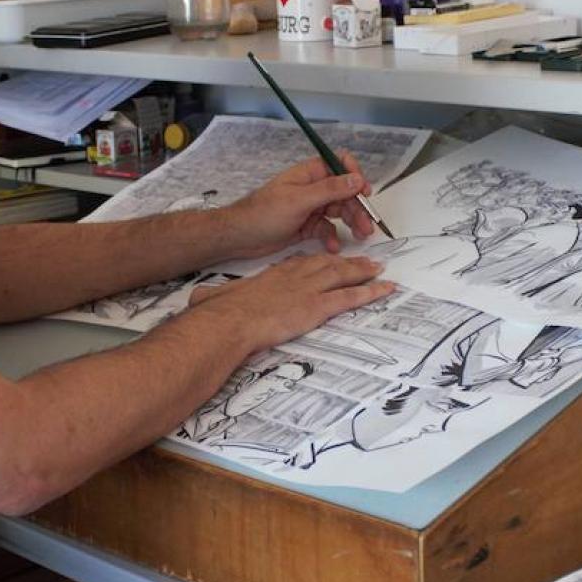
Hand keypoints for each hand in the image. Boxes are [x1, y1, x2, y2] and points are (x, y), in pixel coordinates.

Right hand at [181, 253, 394, 354]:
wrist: (230, 321)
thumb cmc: (222, 314)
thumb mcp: (215, 300)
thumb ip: (211, 298)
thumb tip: (196, 300)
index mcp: (274, 274)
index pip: (302, 263)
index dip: (318, 261)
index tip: (328, 260)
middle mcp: (295, 275)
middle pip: (328, 264)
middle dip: (348, 262)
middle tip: (366, 261)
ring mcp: (308, 289)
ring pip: (344, 275)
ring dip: (364, 272)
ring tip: (380, 270)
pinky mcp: (317, 306)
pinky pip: (350, 296)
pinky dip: (371, 291)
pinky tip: (385, 289)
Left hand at [218, 154, 376, 258]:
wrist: (240, 237)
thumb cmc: (263, 213)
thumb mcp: (299, 200)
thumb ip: (329, 189)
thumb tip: (356, 178)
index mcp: (309, 174)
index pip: (340, 165)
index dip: (354, 176)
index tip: (364, 192)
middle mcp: (312, 188)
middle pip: (344, 193)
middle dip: (357, 207)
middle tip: (367, 225)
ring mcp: (310, 207)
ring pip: (339, 212)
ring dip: (350, 223)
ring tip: (360, 236)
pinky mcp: (306, 226)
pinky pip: (327, 229)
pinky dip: (332, 237)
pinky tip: (333, 247)